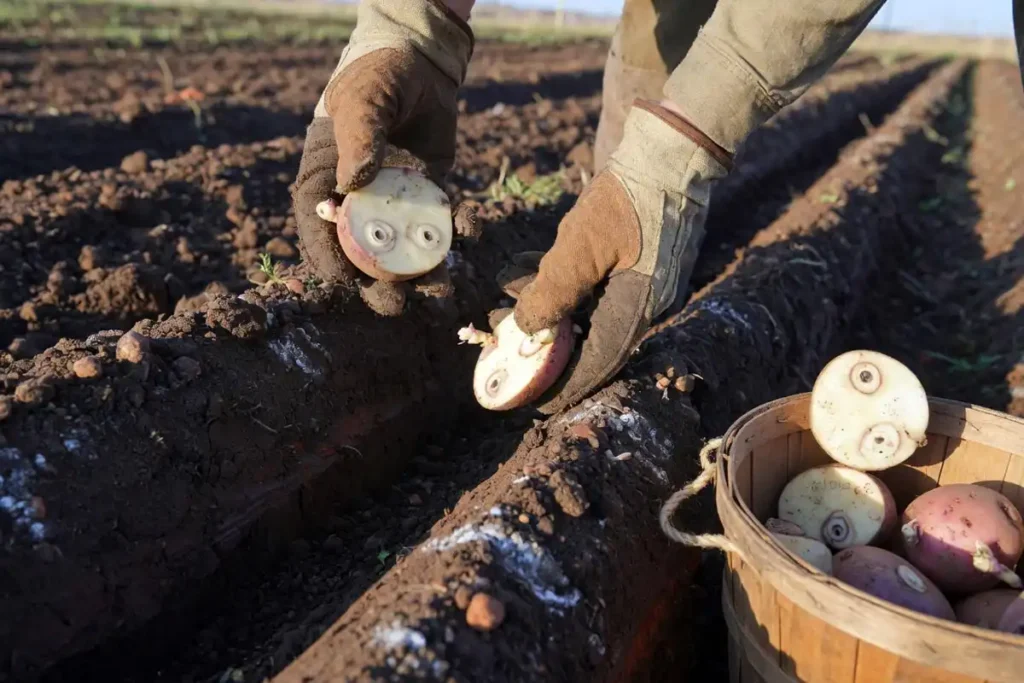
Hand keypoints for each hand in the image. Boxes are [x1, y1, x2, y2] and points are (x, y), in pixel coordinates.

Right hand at [292, 0, 478, 314]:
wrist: (421, 66)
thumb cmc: (376, 80)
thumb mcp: (362, 103)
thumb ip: (357, 140)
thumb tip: (352, 184)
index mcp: (325, 183)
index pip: (318, 232)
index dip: (329, 262)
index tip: (347, 283)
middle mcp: (358, 203)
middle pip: (361, 254)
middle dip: (376, 283)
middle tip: (395, 302)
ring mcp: (396, 204)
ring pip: (404, 249)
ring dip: (420, 273)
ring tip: (438, 288)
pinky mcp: (430, 197)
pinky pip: (442, 223)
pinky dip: (457, 230)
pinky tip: (471, 230)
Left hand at [496, 99, 732, 413]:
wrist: (669, 147)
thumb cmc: (628, 198)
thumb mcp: (580, 248)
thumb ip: (552, 293)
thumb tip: (525, 331)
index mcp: (638, 308)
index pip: (598, 362)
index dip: (563, 382)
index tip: (531, 397)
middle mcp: (641, 299)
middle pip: (587, 335)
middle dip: (540, 338)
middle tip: (499, 334)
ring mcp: (637, 275)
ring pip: (582, 304)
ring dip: (541, 304)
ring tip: (500, 299)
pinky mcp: (628, 252)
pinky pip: (586, 278)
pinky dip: (553, 278)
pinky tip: (517, 270)